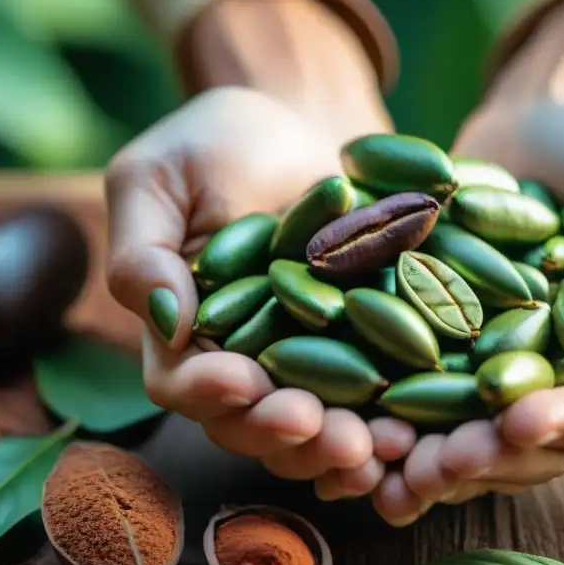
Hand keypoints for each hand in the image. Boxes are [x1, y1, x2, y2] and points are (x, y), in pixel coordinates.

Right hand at [104, 0, 395, 493]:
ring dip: (343, 444)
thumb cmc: (213, 141)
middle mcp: (242, 363)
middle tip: (324, 430)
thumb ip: (145, 250)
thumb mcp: (158, 178)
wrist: (300, 119)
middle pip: (253, 422)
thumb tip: (167, 322)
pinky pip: (375, 397)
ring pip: (316, 427)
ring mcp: (306, 363)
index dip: (209, 391)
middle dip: (287, 433)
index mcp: (183, 332)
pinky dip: (392, 418)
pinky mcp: (365, 350)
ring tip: (377, 445)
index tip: (242, 382)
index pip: (181, 381)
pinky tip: (418, 430)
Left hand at [370, 0, 563, 524]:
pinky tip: (353, 448)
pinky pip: (423, 399)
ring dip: (434, 461)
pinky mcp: (446, 347)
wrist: (543, 115)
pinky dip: (392, 428)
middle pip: (537, 440)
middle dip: (490, 458)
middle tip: (441, 465)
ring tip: (388, 469)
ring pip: (475, 435)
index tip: (521, 421)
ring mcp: (503, 366)